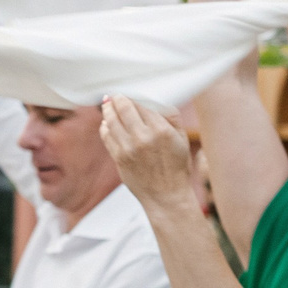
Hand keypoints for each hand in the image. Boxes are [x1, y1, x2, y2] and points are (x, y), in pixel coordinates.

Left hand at [100, 93, 201, 212]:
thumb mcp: (182, 138)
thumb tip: (155, 98)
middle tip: (115, 95)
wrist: (166, 196)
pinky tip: (106, 122)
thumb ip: (171, 116)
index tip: (129, 92)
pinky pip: (106, 136)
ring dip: (108, 110)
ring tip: (107, 104)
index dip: (132, 95)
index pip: (141, 103)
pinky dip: (105, 126)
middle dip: (117, 98)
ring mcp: (129, 149)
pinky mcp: (119, 158)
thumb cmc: (176, 166)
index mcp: (161, 130)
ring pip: (111, 120)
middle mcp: (143, 137)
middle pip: (123, 108)